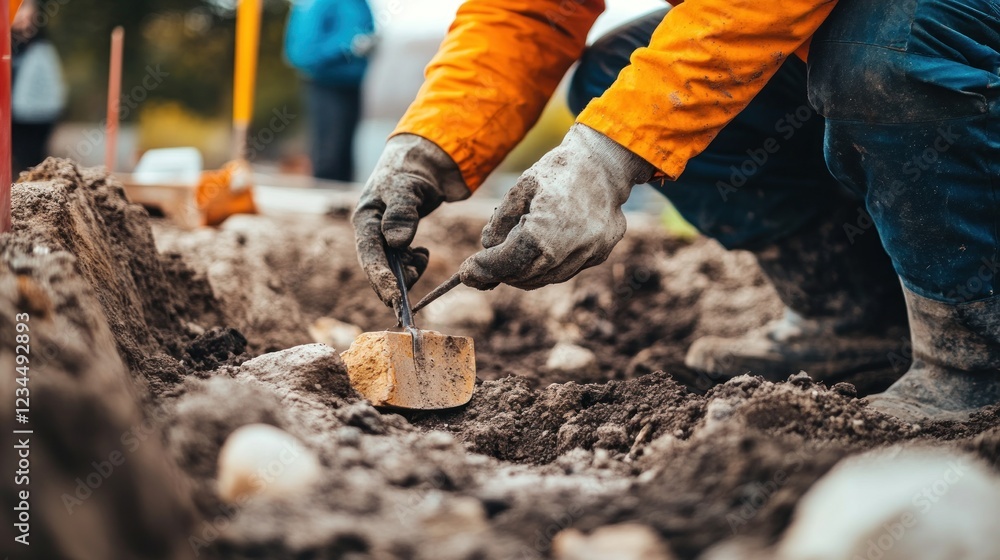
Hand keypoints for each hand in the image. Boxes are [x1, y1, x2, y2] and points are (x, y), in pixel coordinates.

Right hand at [353, 134, 468, 306]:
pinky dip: (415, 263)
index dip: (380, 278)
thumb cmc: (410, 170)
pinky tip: (424, 253)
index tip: (394, 297)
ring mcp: (384, 237)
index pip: (369, 254)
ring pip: (392, 267)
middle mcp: (371, 231)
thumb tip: (396, 243)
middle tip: (404, 306)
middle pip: (377, 266)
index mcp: (365, 218)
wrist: (424, 161)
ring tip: (422, 258)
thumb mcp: (406, 187)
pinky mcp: (398, 240)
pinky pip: (404, 262)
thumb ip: (401, 212)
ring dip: (407, 272)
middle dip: (391, 285)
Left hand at [459, 124, 654, 289]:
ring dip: (523, 272)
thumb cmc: (558, 171)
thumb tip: (488, 248)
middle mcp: (569, 250)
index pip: (505, 263)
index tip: (466, 272)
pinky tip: (539, 250)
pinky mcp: (600, 254)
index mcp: (545, 231)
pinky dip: (547, 266)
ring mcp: (588, 254)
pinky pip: (565, 270)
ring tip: (510, 257)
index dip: (482, 270)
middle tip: (485, 266)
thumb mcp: (519, 188)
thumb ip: (500, 222)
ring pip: (545, 278)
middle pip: (524, 276)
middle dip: (501, 273)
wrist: (605, 162)